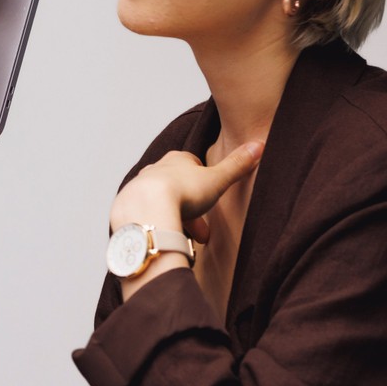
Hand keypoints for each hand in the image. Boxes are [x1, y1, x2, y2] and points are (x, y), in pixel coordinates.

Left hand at [109, 142, 263, 245]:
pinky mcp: (128, 206)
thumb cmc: (181, 192)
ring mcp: (139, 187)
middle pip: (178, 189)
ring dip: (177, 219)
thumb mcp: (217, 179)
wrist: (146, 208)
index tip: (212, 198)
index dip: (206, 183)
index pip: (193, 165)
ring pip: (162, 203)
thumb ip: (237, 165)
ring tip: (187, 241)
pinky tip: (167, 237)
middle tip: (202, 233)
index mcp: (176, 160)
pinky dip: (159, 225)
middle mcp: (154, 170)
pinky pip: (147, 215)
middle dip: (193, 211)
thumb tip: (259, 144)